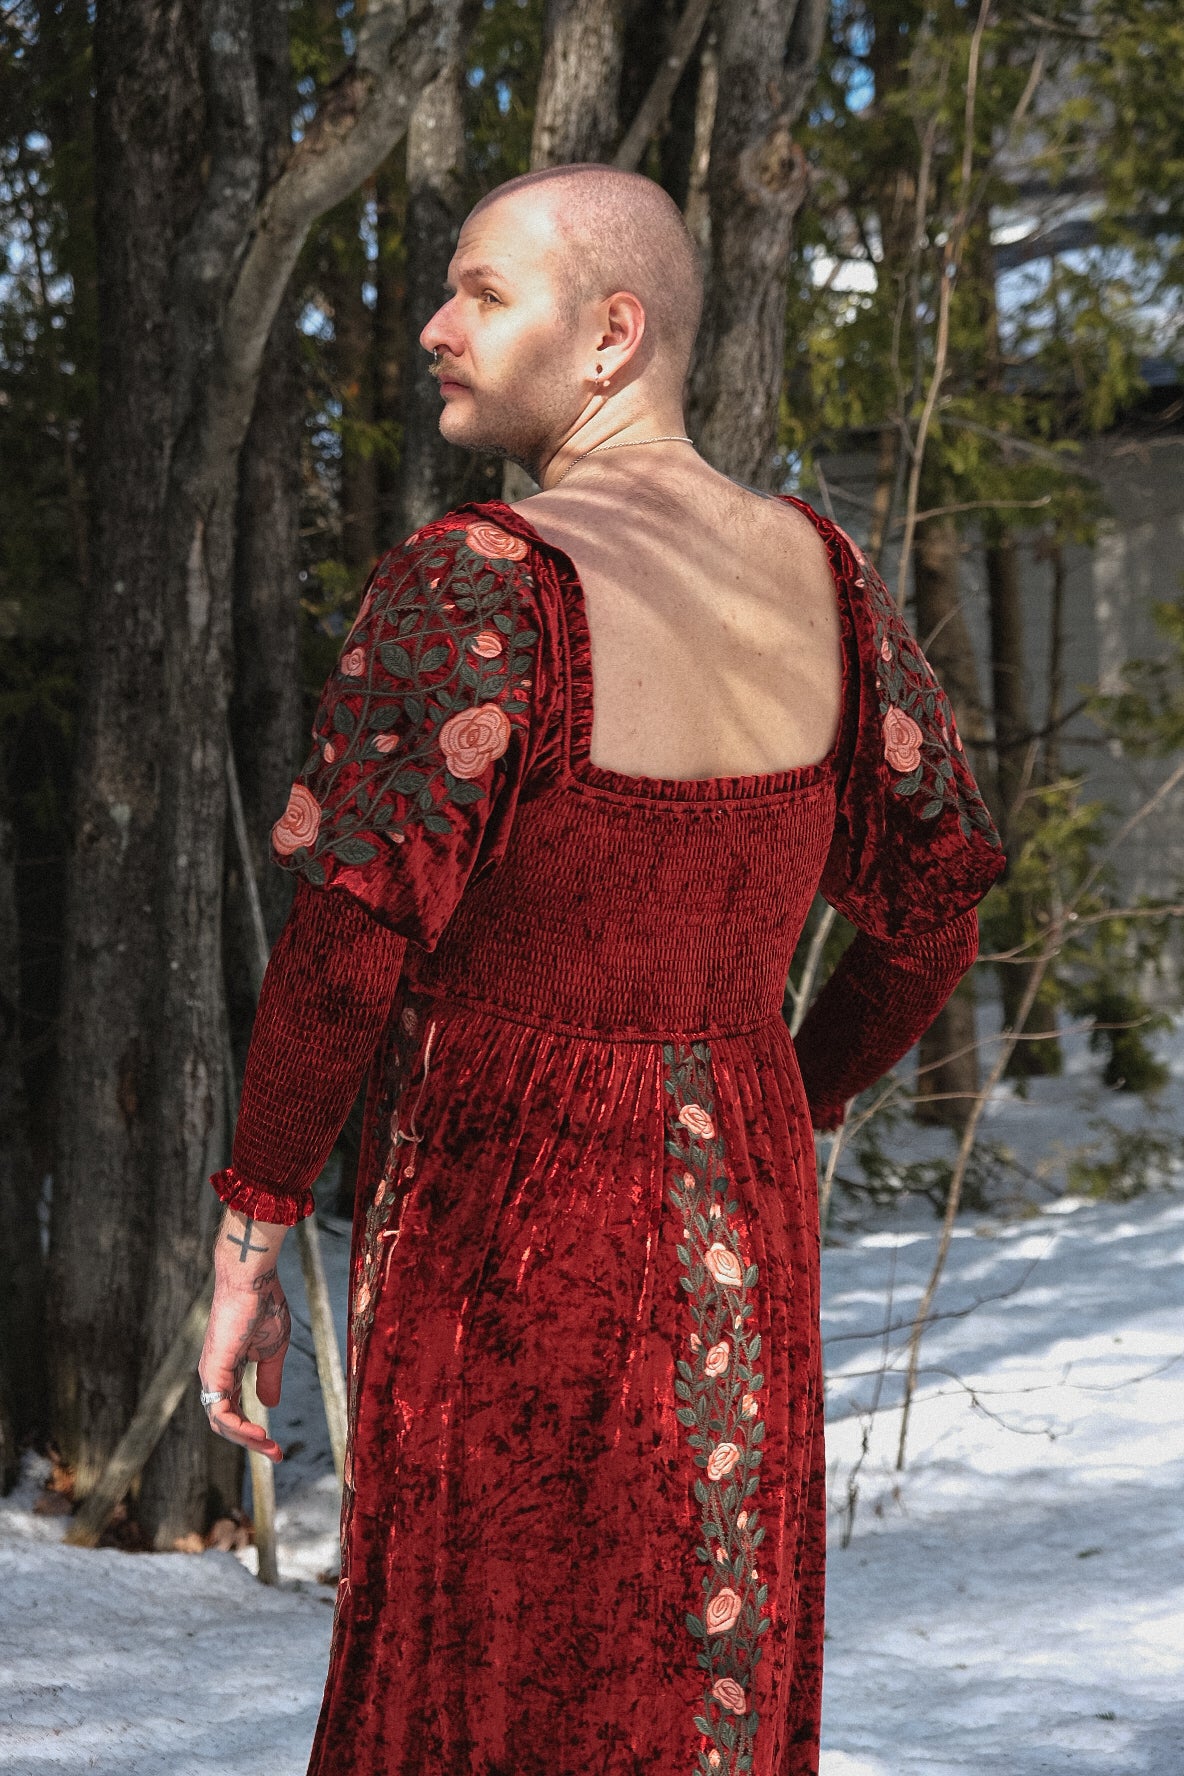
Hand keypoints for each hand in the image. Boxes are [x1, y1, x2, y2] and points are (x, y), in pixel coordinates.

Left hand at [198, 1262, 290, 1463]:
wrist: (254, 1280)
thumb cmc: (263, 1305)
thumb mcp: (274, 1350)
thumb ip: (269, 1378)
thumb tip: (269, 1406)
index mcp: (227, 1371)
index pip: (234, 1412)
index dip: (253, 1433)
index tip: (277, 1449)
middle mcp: (214, 1376)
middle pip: (225, 1423)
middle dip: (250, 1443)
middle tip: (276, 1454)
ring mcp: (211, 1374)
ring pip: (219, 1422)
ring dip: (245, 1439)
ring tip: (269, 1447)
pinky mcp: (214, 1370)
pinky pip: (220, 1410)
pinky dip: (237, 1426)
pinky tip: (258, 1432)